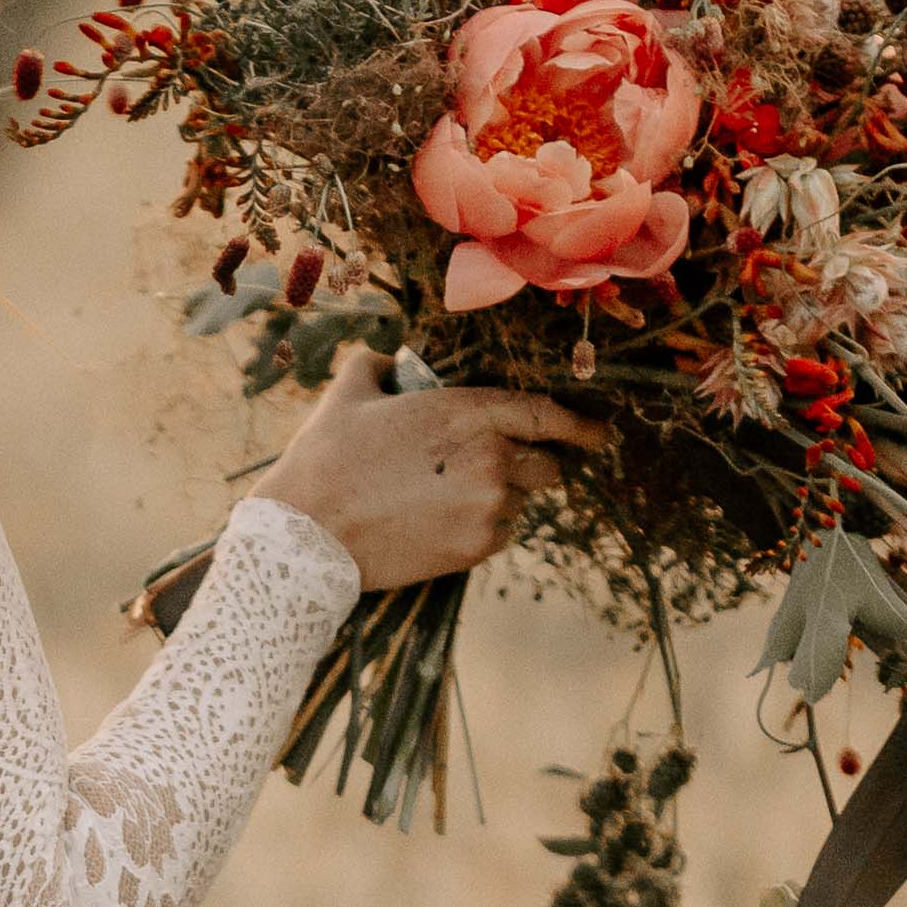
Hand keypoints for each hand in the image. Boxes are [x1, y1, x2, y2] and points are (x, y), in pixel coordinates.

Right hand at [263, 346, 607, 592]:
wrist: (305, 536)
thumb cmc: (325, 459)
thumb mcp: (350, 392)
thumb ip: (379, 364)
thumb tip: (388, 357)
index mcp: (469, 412)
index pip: (548, 416)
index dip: (582, 427)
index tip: (601, 434)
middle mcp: (491, 459)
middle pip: (546, 466)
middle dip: (530, 466)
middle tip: (493, 469)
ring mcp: (486, 508)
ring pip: (522, 503)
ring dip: (502, 499)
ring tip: (450, 498)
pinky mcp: (473, 549)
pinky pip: (500, 535)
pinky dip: (484, 528)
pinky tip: (442, 523)